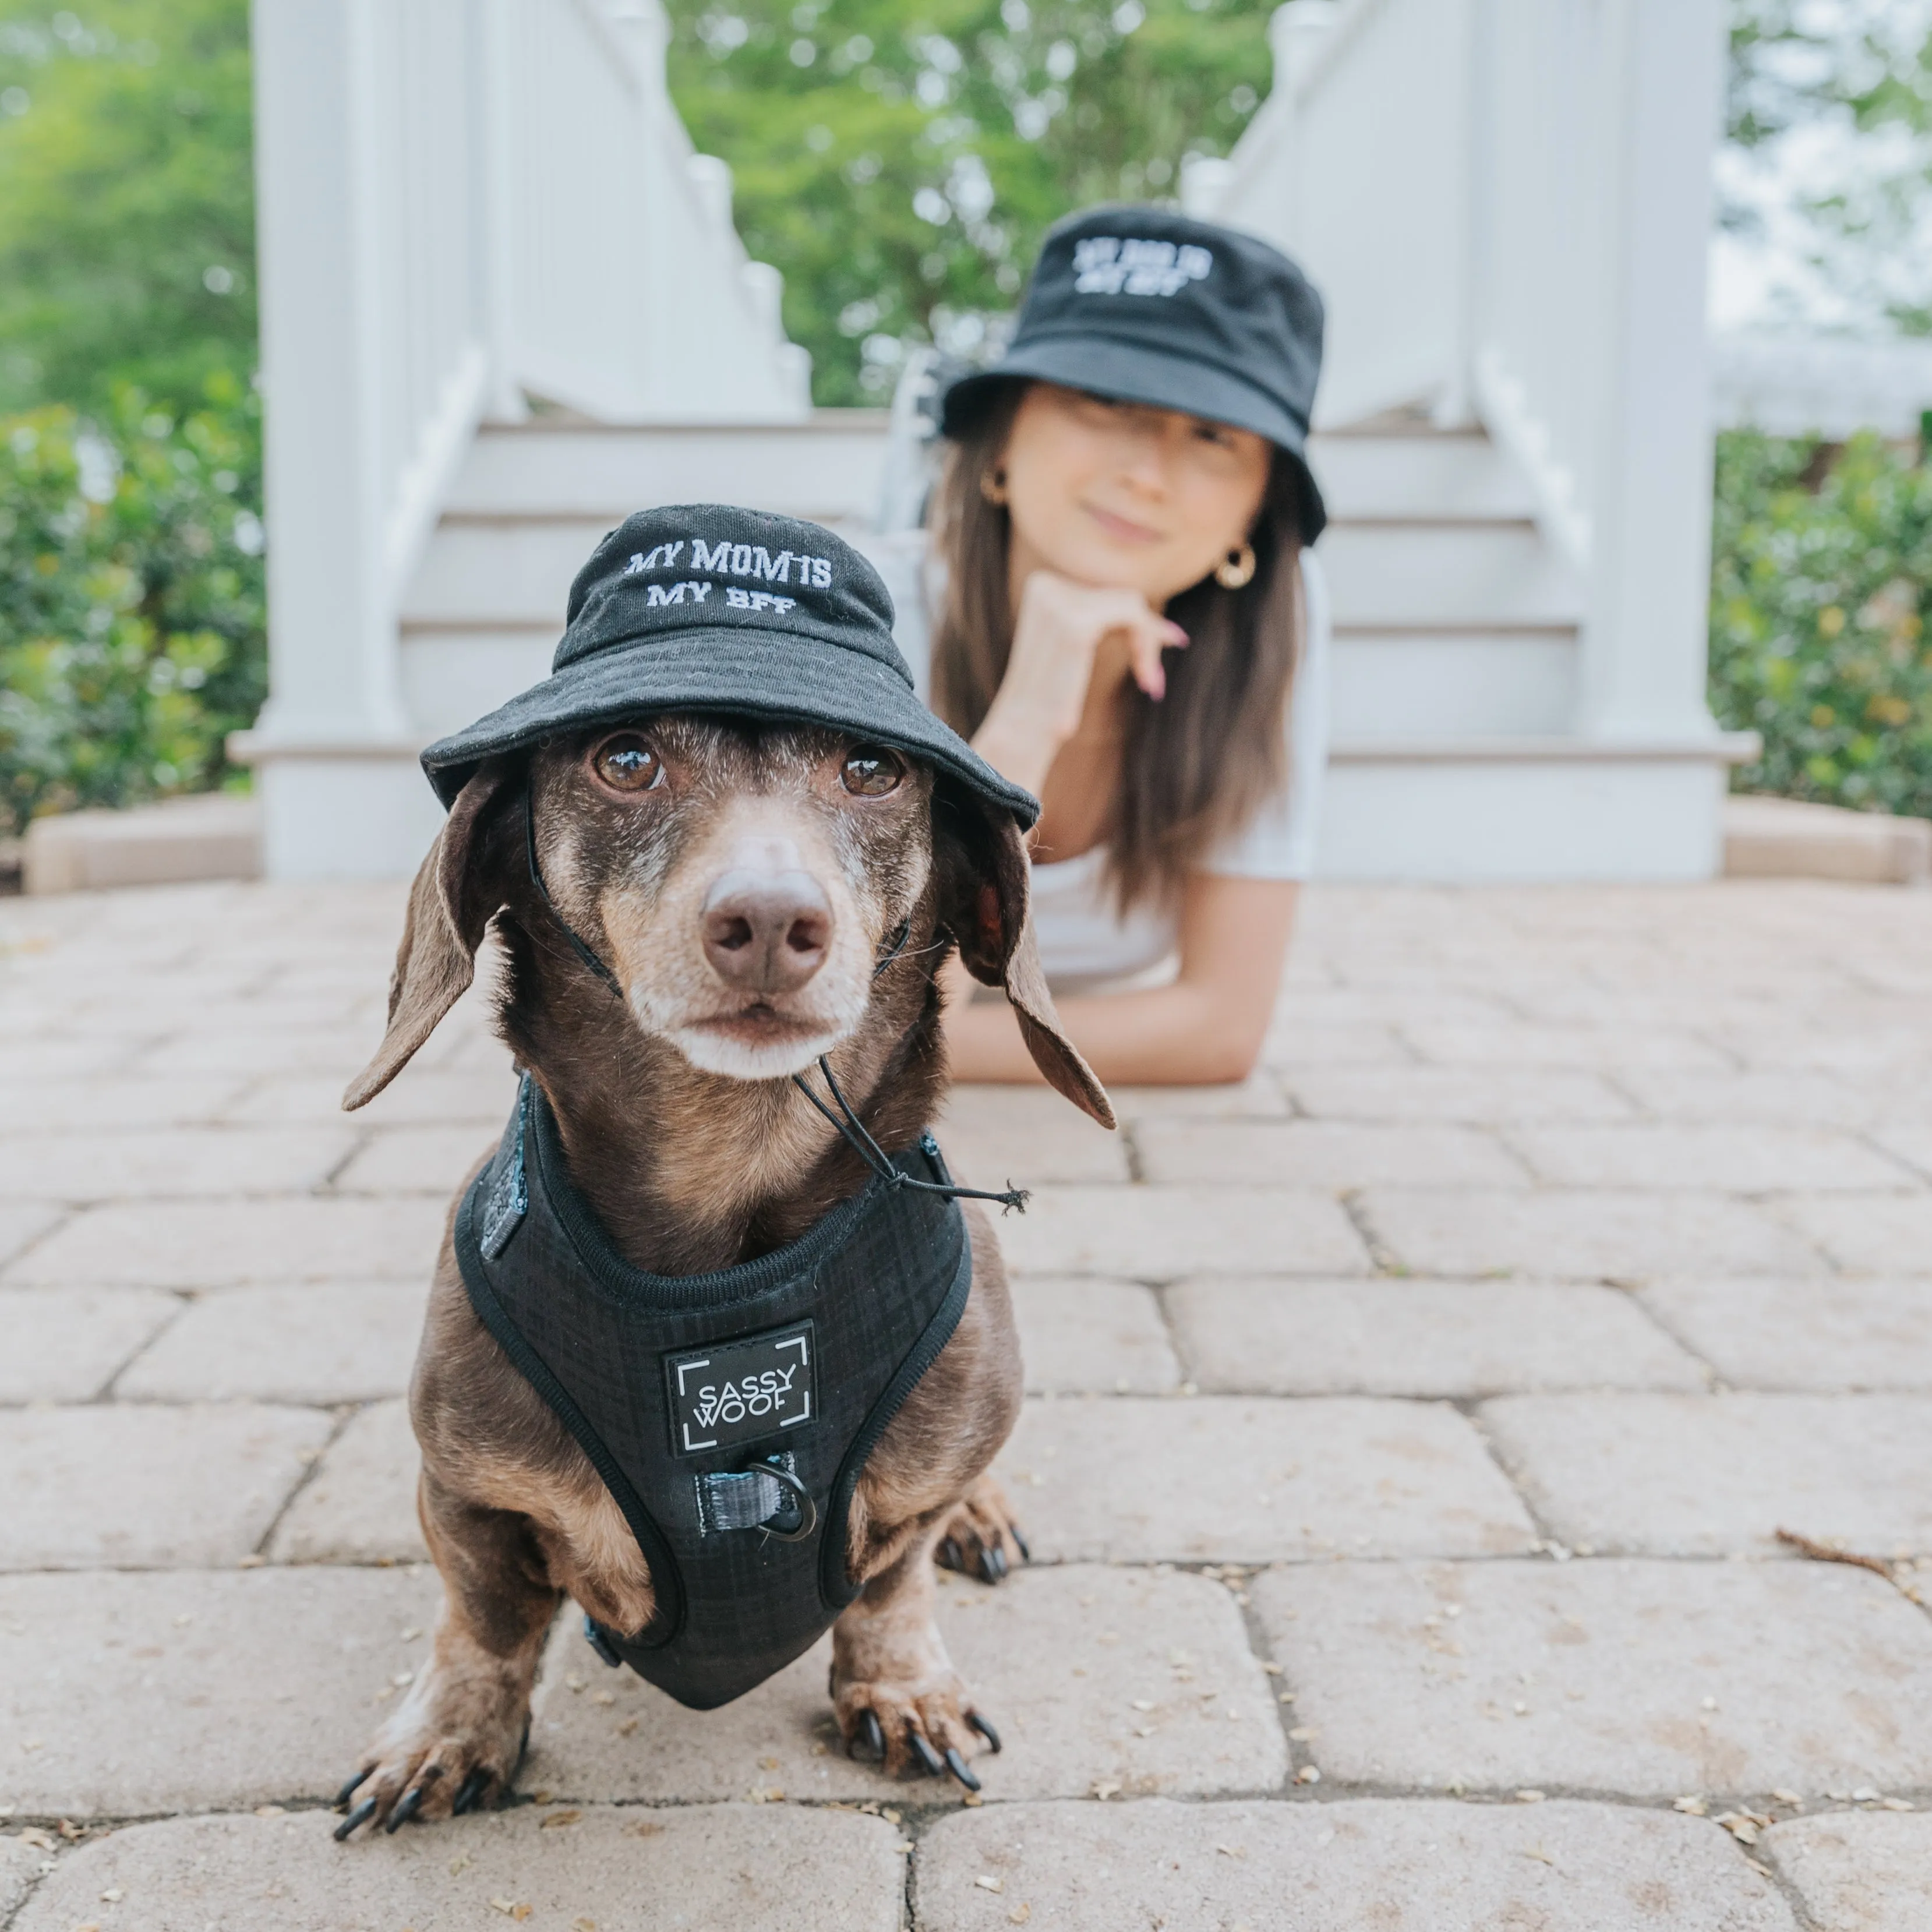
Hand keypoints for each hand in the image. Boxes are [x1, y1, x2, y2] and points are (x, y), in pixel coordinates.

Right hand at [973, 571, 1187, 793]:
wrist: (1023, 730)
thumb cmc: (1046, 698)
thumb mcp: (1068, 645)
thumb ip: (1096, 618)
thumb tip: (1147, 611)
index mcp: (1041, 584)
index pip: (1102, 592)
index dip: (1134, 624)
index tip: (1161, 650)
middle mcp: (1046, 584)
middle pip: (1120, 597)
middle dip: (1146, 635)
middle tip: (1154, 682)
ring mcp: (1059, 603)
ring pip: (1131, 605)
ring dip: (1148, 645)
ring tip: (1151, 684)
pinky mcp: (1077, 626)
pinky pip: (1133, 616)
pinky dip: (1146, 645)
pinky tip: (1148, 680)